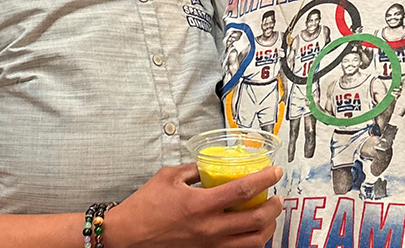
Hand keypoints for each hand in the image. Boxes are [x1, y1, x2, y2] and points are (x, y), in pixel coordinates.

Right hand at [106, 163, 282, 247]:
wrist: (127, 237)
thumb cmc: (144, 206)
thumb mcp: (168, 177)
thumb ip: (194, 170)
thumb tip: (211, 164)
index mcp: (200, 204)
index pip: (243, 190)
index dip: (265, 179)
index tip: (276, 172)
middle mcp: (209, 228)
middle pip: (255, 219)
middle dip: (273, 207)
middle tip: (278, 197)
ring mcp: (209, 245)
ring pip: (252, 242)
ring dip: (267, 227)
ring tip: (269, 216)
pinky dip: (251, 243)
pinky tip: (252, 233)